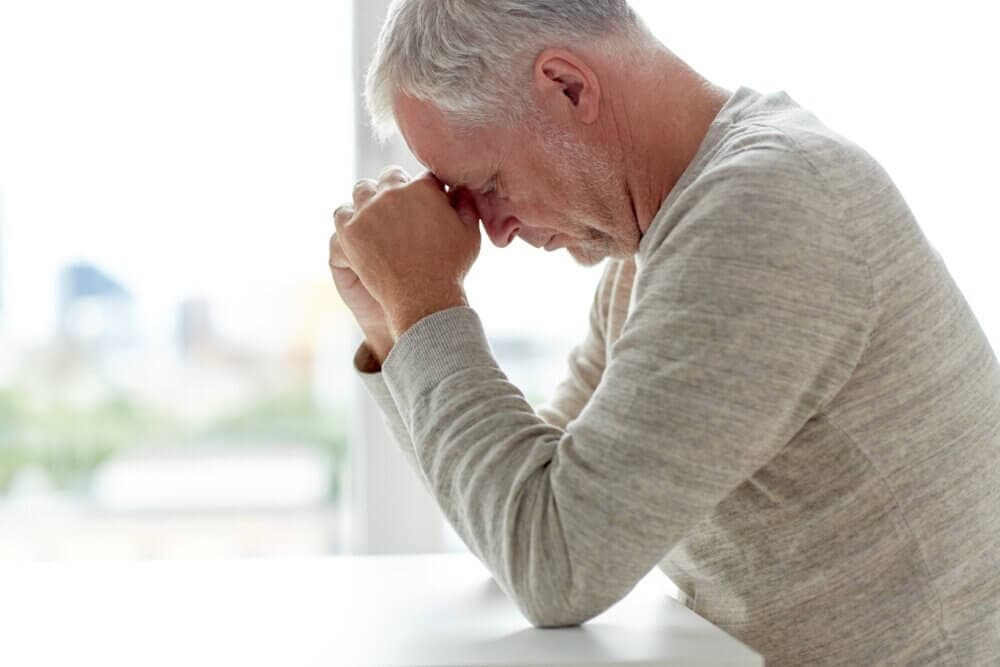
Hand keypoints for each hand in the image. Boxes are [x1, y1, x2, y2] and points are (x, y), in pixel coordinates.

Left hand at [329, 167, 480, 340]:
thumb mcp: (469, 233)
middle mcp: (393, 193)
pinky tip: (358, 231)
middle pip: (390, 177)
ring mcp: (369, 210)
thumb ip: (466, 205)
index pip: (421, 177)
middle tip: (399, 210)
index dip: (424, 189)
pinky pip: (342, 213)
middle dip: (396, 189)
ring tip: (376, 218)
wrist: (424, 298)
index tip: (423, 203)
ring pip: (362, 190)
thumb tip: (460, 189)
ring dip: (369, 199)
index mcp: (423, 188)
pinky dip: (348, 219)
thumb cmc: (450, 268)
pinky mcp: (351, 230)